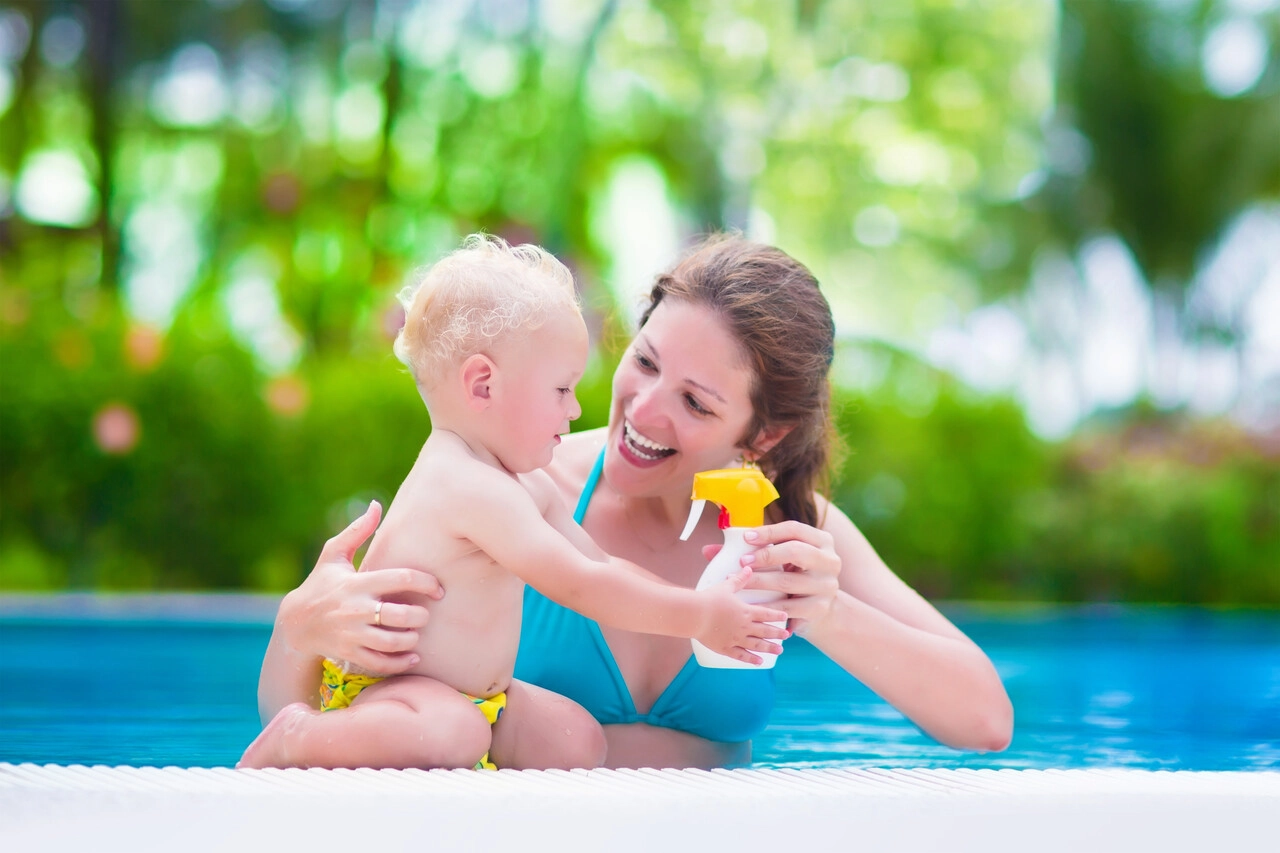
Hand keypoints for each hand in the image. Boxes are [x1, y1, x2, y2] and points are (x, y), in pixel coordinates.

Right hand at [279, 501, 442, 673]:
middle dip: (421, 616)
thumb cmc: (321, 584)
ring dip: (412, 640)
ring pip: (392, 641)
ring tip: (417, 634)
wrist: (295, 624)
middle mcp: (356, 609)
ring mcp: (352, 634)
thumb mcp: (333, 555)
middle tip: (426, 615)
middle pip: (401, 614)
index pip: (401, 578)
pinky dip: (399, 663)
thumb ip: (357, 531)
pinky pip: (380, 663)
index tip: (439, 589)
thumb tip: (376, 504)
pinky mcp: (349, 654)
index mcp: (358, 582)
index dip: (427, 582)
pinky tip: (411, 657)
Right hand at [695, 567, 789, 664]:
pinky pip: (741, 655)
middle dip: (777, 634)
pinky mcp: (726, 648)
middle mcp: (744, 626)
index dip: (777, 615)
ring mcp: (736, 639)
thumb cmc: (710, 599)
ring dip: (769, 648)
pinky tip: (759, 662)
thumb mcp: (726, 587)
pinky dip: (751, 659)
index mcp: (746, 611)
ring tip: (779, 650)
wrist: (695, 615)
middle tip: (787, 636)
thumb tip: (749, 568)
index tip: (786, 617)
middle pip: (765, 631)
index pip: (766, 613)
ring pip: (757, 645)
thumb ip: (739, 579)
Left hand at [738, 521, 840, 636]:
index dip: (769, 532)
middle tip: (742, 563)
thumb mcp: (782, 559)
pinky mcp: (820, 608)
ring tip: (740, 584)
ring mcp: (827, 586)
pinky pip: (789, 608)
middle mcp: (830, 560)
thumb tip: (708, 550)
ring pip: (788, 582)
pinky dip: (769, 608)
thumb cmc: (794, 575)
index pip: (795, 529)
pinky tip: (753, 607)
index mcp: (822, 540)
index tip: (746, 538)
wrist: (821, 610)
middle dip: (766, 556)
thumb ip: (753, 550)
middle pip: (796, 552)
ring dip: (760, 582)